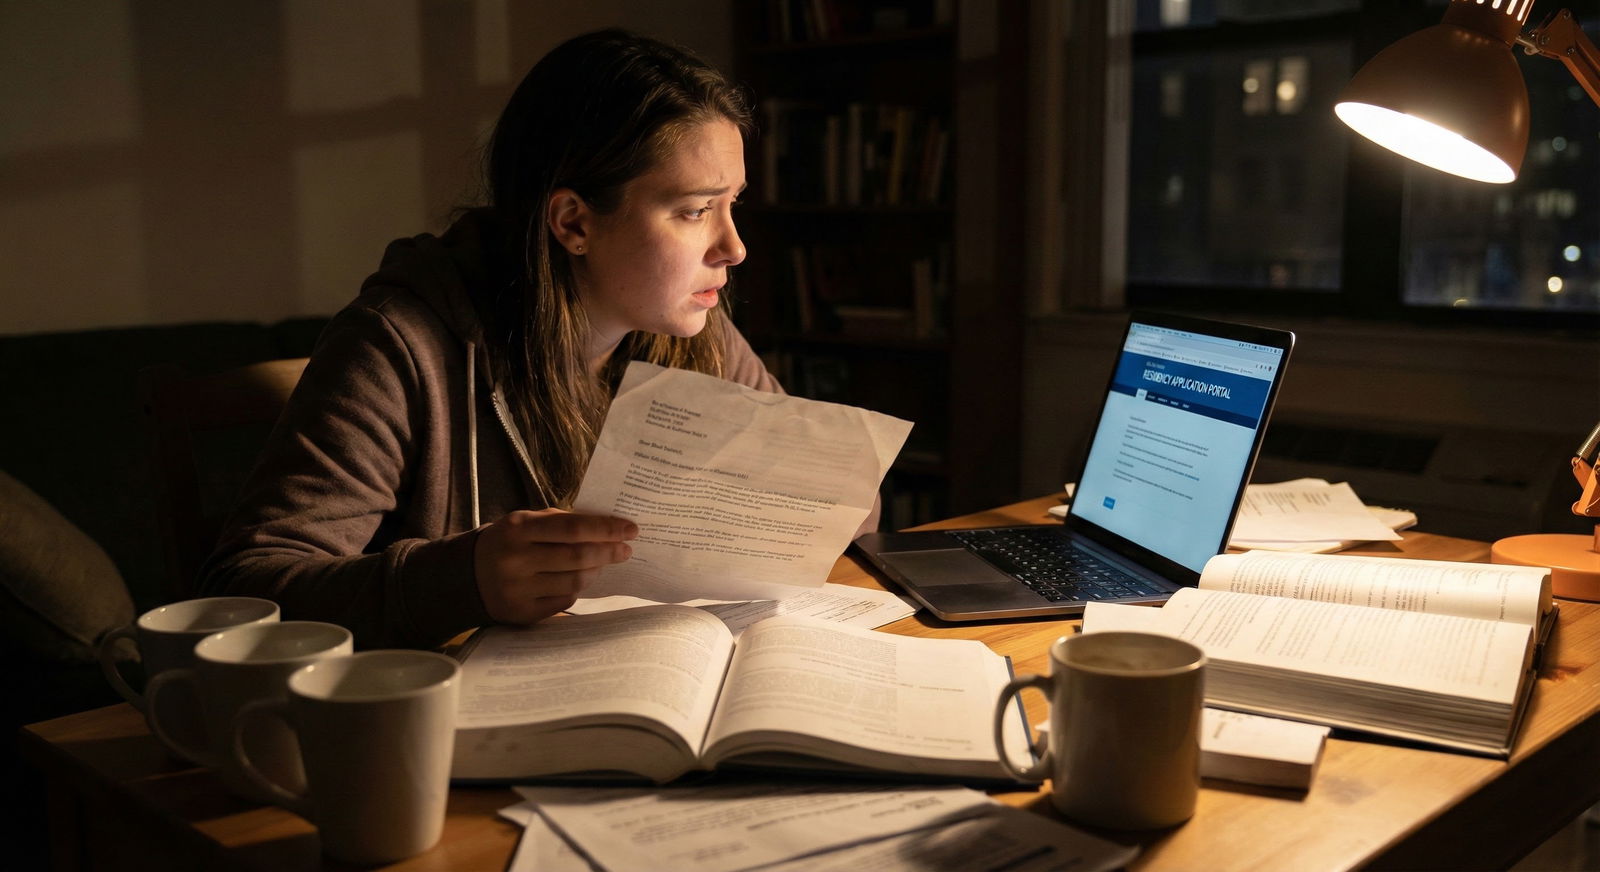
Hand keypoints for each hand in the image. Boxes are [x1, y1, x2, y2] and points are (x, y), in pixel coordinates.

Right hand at [473, 509, 637, 624]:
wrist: (466, 575)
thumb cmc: (508, 542)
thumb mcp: (525, 522)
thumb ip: (561, 522)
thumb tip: (608, 529)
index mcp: (518, 529)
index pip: (572, 528)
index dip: (606, 529)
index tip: (631, 529)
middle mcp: (515, 560)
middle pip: (577, 557)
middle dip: (608, 552)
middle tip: (626, 550)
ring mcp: (517, 590)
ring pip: (573, 582)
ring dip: (595, 571)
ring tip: (601, 564)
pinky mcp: (521, 613)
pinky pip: (563, 601)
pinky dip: (576, 589)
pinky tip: (578, 580)